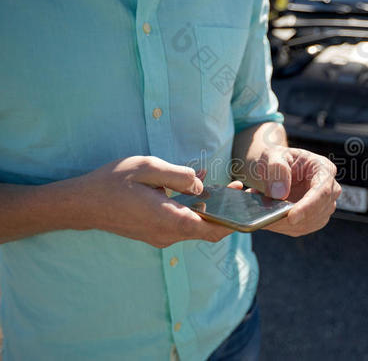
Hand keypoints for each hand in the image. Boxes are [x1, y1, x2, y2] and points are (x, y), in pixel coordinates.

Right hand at [67, 156, 238, 246]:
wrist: (83, 204)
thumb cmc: (113, 182)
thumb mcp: (147, 168)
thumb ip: (178, 175)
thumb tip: (201, 184)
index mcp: (169, 219)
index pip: (213, 229)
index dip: (235, 219)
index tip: (246, 202)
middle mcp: (168, 235)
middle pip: (209, 230)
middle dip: (227, 212)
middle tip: (237, 188)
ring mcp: (161, 237)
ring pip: (197, 229)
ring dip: (211, 212)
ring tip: (222, 188)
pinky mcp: (156, 234)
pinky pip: (183, 226)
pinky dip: (195, 213)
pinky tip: (196, 193)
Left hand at [256, 147, 340, 235]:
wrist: (274, 168)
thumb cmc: (276, 158)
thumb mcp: (273, 155)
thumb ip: (277, 170)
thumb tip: (280, 194)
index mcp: (323, 168)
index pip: (322, 191)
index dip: (308, 206)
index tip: (291, 217)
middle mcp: (329, 188)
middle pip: (318, 211)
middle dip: (292, 218)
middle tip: (267, 217)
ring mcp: (324, 205)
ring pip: (310, 224)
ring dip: (285, 224)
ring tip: (264, 215)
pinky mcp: (314, 218)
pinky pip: (301, 229)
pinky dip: (284, 227)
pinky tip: (270, 220)